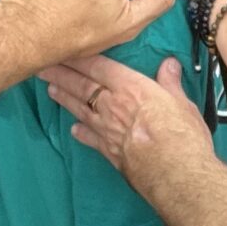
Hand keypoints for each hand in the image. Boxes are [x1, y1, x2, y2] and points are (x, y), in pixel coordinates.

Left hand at [44, 52, 212, 179]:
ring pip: (80, 109)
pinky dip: (81, 132)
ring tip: (51, 90)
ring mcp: (107, 130)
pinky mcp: (108, 152)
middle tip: (43, 67)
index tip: (64, 50)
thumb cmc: (183, 136)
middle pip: (82, 86)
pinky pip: (90, 138)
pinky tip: (73, 130)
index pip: (99, 67)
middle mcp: (113, 106)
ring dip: (64, 98)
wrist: (174, 175)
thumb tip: (169, 64)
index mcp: (131, 88)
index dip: (80, 58)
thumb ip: (171, 83)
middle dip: (61, 75)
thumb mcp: (182, 103)